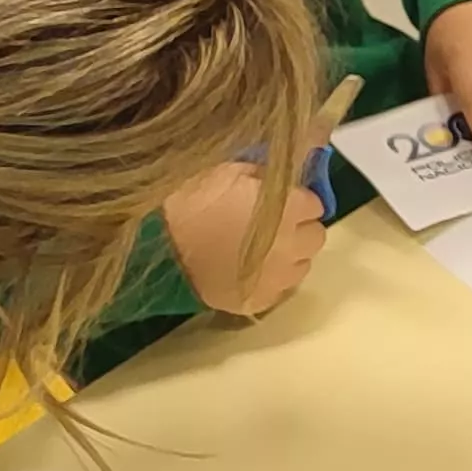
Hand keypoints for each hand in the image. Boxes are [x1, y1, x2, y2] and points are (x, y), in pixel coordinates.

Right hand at [163, 160, 326, 315]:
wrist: (156, 243)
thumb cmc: (189, 198)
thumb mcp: (228, 169)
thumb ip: (266, 175)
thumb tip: (285, 178)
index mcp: (291, 208)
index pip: (315, 204)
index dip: (297, 200)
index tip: (279, 200)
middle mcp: (295, 245)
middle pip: (315, 236)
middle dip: (298, 228)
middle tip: (271, 224)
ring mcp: (281, 277)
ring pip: (302, 264)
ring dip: (288, 255)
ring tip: (257, 248)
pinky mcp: (263, 300)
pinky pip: (279, 288)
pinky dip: (269, 278)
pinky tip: (246, 268)